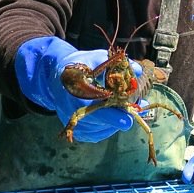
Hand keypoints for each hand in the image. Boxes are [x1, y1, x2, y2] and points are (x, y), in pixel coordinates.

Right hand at [14, 36, 140, 141]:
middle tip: (133, 106)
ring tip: (120, 106)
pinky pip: (99, 133)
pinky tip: (110, 113)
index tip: (128, 120)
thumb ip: (116, 64)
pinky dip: (109, 125)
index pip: (97, 111)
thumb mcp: (95, 59)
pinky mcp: (79, 131)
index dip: (114, 117)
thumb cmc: (78, 66)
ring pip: (103, 129)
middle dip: (120, 115)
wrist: (55, 77)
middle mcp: (73, 113)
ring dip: (116, 119)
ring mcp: (75, 124)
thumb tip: (138, 70)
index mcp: (76, 94)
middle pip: (103, 122)